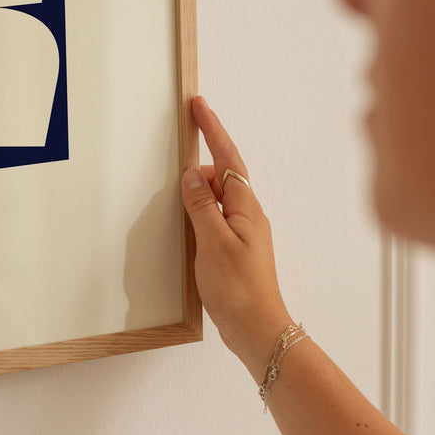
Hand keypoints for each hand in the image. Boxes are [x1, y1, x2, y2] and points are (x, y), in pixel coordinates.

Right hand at [182, 96, 293, 380]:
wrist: (257, 328)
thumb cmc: (239, 289)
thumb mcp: (213, 243)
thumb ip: (201, 206)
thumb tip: (193, 176)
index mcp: (246, 208)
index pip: (228, 158)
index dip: (213, 130)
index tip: (199, 106)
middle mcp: (247, 216)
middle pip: (221, 178)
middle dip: (200, 172)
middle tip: (177, 184)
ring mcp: (242, 234)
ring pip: (216, 202)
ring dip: (198, 198)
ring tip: (182, 214)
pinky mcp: (234, 251)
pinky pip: (215, 221)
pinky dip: (200, 218)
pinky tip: (190, 230)